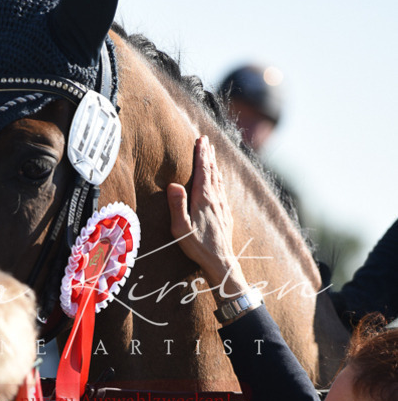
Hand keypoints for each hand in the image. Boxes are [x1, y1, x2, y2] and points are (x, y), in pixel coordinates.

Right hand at [167, 136, 248, 294]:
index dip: (201, 154)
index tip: (200, 140)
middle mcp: (215, 200)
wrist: (220, 261)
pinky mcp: (226, 214)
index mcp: (203, 200)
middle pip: (212, 172)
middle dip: (208, 155)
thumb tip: (173, 184)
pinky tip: (218, 180)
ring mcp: (222, 206)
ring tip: (211, 154)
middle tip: (205, 140)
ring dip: (214, 165)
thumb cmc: (198, 247)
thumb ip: (177, 205)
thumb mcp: (181, 228)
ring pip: (218, 180)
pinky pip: (222, 190)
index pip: (203, 171)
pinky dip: (219, 179)